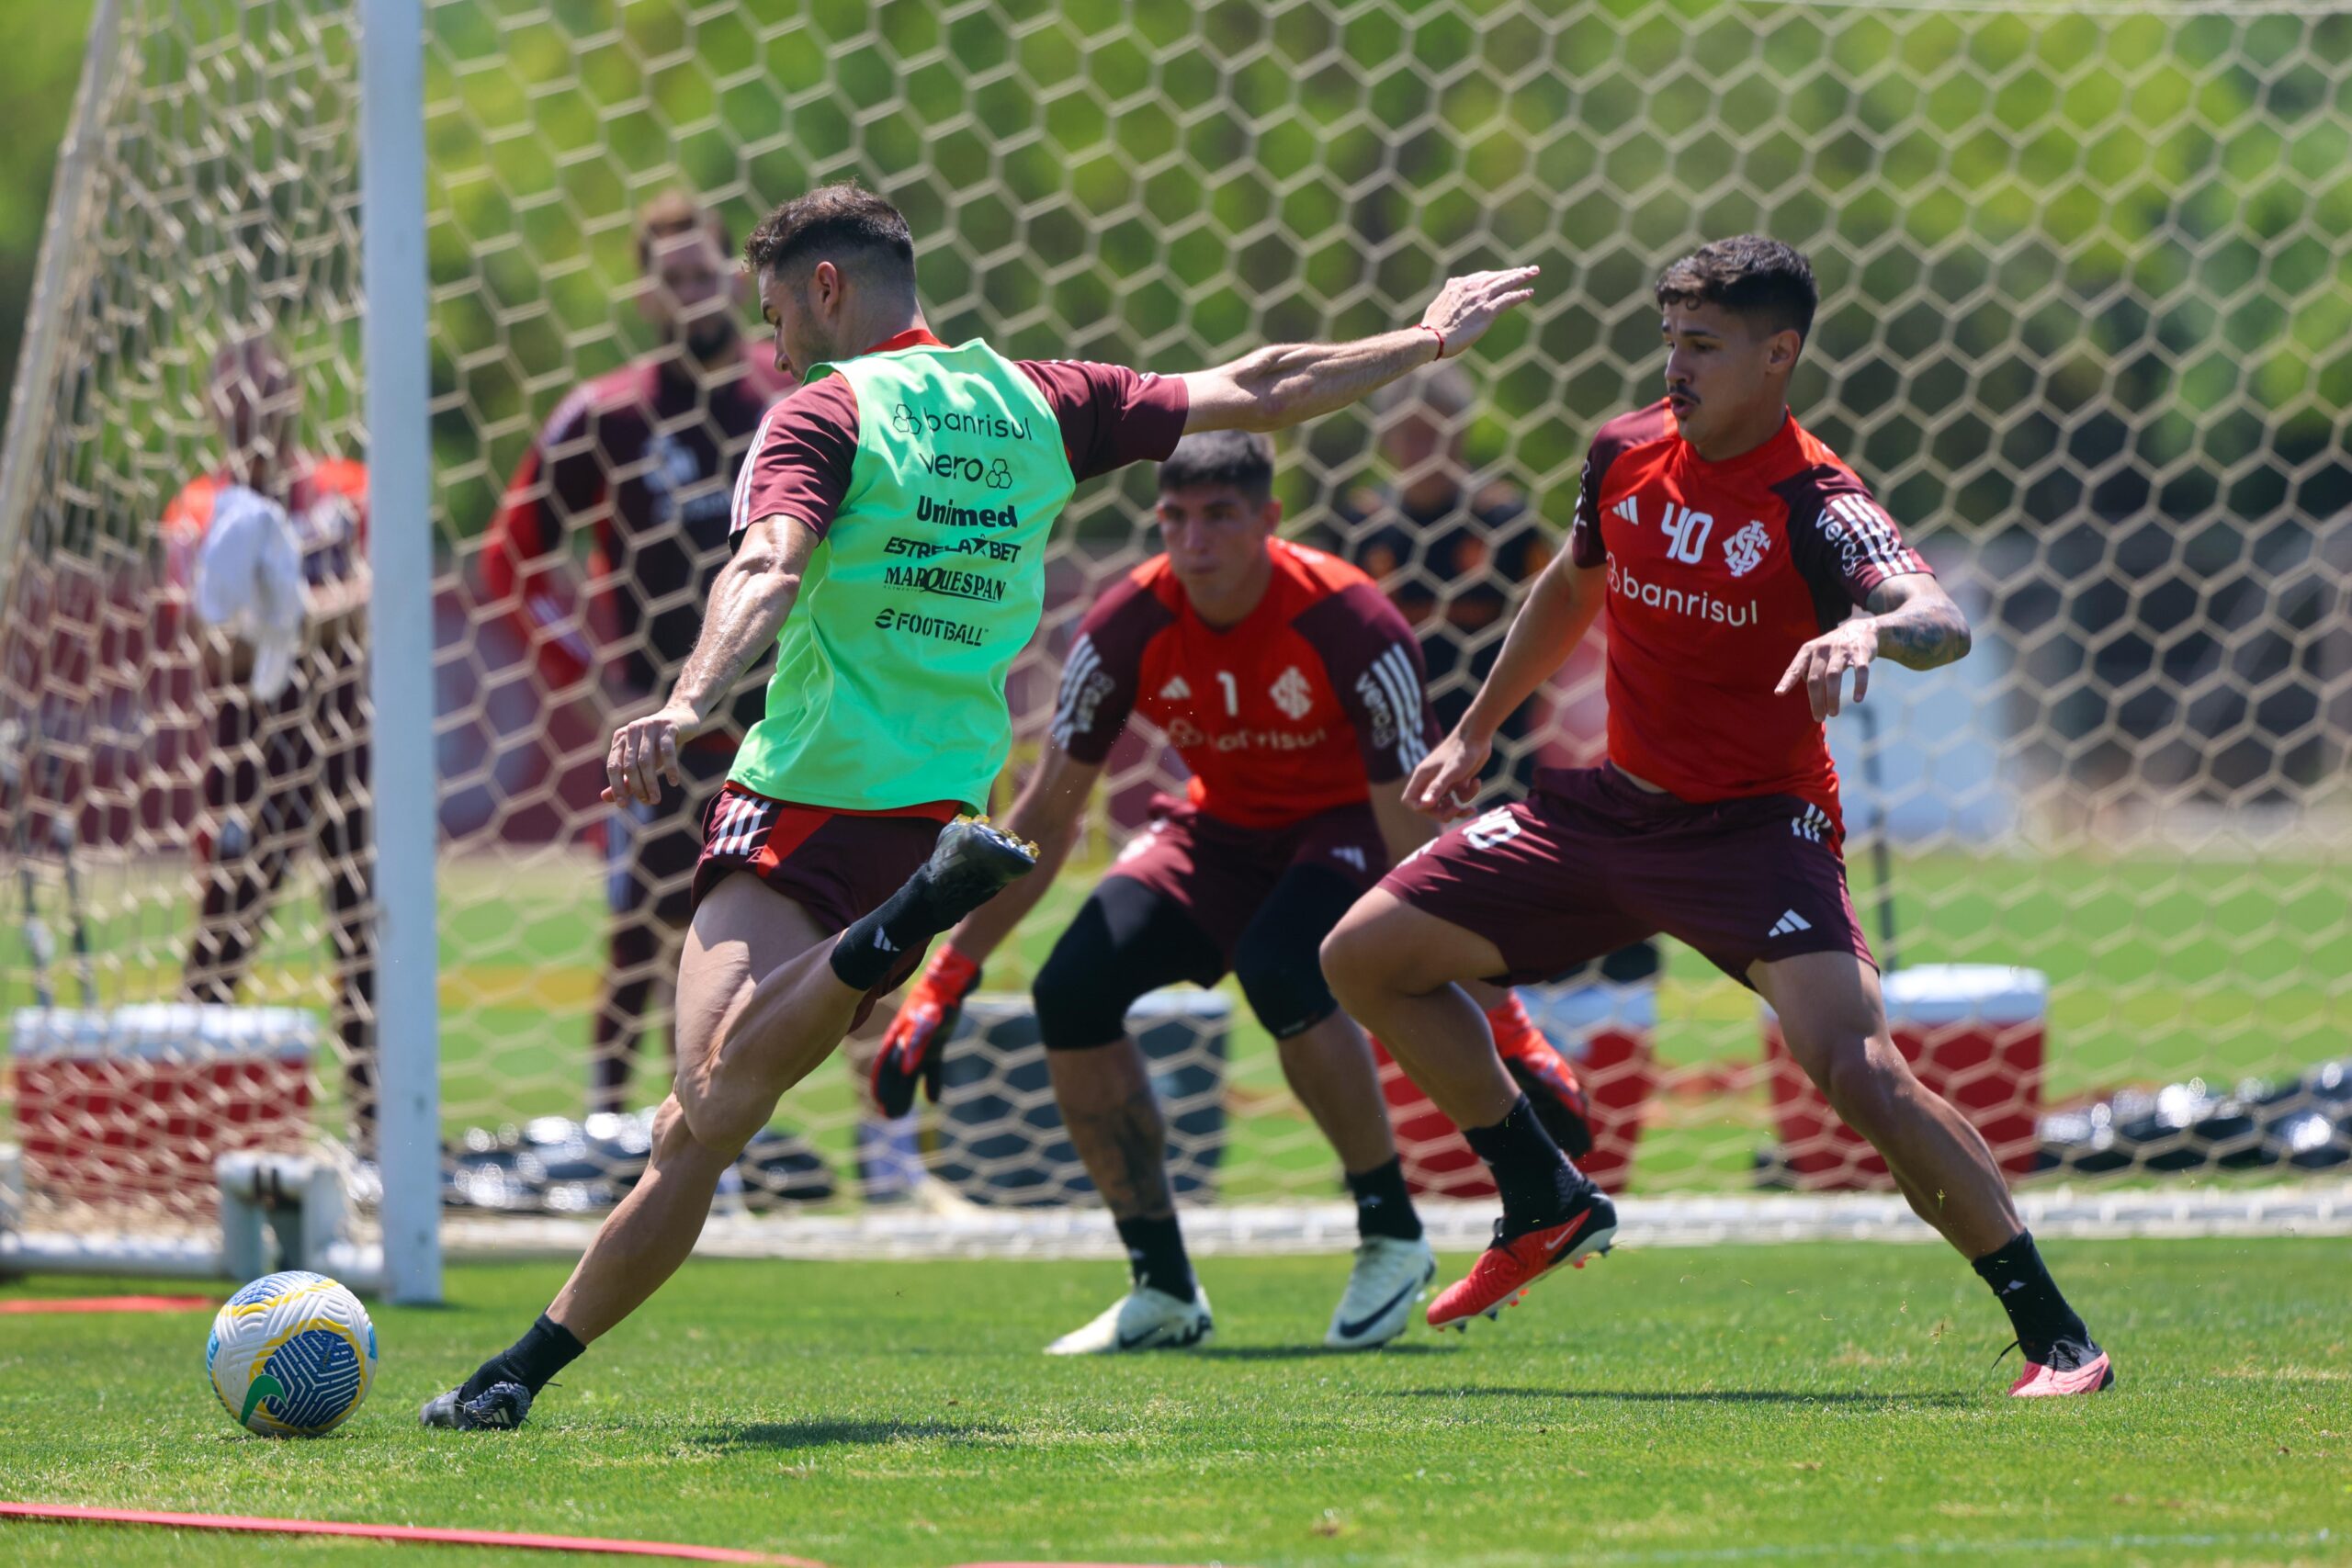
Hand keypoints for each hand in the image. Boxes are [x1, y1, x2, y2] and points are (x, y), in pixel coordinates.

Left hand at [602, 704, 691, 804]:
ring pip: (646, 760)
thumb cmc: (657, 744)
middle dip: (637, 787)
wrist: (682, 717)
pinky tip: (674, 782)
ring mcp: (649, 726)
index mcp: (620, 738)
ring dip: (651, 783)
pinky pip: (667, 750)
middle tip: (647, 802)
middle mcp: (632, 730)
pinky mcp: (668, 726)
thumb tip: (604, 798)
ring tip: (656, 799)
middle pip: (630, 765)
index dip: (616, 787)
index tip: (623, 805)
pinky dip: (670, 768)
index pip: (613, 766)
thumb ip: (624, 779)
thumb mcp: (640, 761)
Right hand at [871, 947, 981, 1117]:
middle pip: (897, 1073)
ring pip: (912, 1074)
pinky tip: (933, 1101)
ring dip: (907, 1093)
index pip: (887, 1065)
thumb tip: (908, 1071)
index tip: (879, 1103)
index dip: (883, 1085)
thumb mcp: (929, 1018)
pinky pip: (933, 1067)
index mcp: (900, 1037)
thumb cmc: (938, 997)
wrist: (951, 979)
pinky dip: (933, 1083)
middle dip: (892, 1093)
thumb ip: (918, 1043)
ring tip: (900, 1114)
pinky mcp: (938, 1043)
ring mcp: (922, 1043)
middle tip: (889, 1117)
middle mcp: (907, 1042)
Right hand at [1403, 725, 1492, 816]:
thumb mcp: (1451, 771)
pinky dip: (1470, 793)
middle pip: (1429, 807)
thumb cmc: (1462, 751)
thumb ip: (1437, 788)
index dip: (1419, 808)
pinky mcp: (1458, 780)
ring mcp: (1445, 781)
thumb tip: (1425, 805)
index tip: (1434, 807)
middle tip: (1456, 810)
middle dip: (1442, 813)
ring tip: (1470, 809)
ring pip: (1446, 805)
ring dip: (1458, 809)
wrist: (1478, 734)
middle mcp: (1431, 780)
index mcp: (1423, 776)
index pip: (1410, 800)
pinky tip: (1476, 782)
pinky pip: (1460, 796)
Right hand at [1419, 267, 1540, 357]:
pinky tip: (1529, 293)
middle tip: (1528, 270)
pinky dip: (1519, 295)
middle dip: (1514, 272)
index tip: (1506, 274)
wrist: (1432, 338)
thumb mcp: (1438, 303)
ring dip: (1521, 277)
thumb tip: (1449, 286)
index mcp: (1458, 285)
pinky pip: (1507, 299)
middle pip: (1497, 276)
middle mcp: (1471, 288)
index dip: (1497, 275)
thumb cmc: (1433, 327)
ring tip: (1533, 273)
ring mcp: (1480, 299)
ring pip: (1505, 283)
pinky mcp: (1487, 312)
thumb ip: (1448, 293)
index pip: (1482, 276)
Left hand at [1775, 619, 1879, 720]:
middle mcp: (1823, 649)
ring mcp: (1842, 650)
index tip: (1779, 693)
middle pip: (1814, 678)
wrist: (1860, 629)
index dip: (1787, 681)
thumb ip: (1809, 673)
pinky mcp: (1861, 652)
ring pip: (1833, 676)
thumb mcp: (1816, 655)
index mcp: (1808, 651)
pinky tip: (1857, 699)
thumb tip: (1813, 701)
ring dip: (1832, 697)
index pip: (1795, 667)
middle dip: (1816, 700)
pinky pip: (1860, 671)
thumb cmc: (1832, 649)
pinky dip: (1859, 686)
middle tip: (1819, 717)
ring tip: (1833, 713)